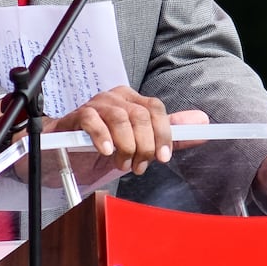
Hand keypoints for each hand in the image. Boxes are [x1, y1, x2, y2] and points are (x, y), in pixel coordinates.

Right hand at [46, 108, 208, 187]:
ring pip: (120, 119)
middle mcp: (116, 98)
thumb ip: (170, 135)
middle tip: (138, 166)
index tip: (164, 158)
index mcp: (133, 101)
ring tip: (122, 164)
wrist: (63, 153)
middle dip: (145, 145)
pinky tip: (105, 151)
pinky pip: (92, 121)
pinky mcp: (76, 117)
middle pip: (140, 115)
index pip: (156, 109)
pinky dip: (102, 137)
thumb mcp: (140, 144)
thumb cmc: (103, 148)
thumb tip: (202, 123)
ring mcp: (95, 105)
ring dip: (126, 147)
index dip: (164, 134)